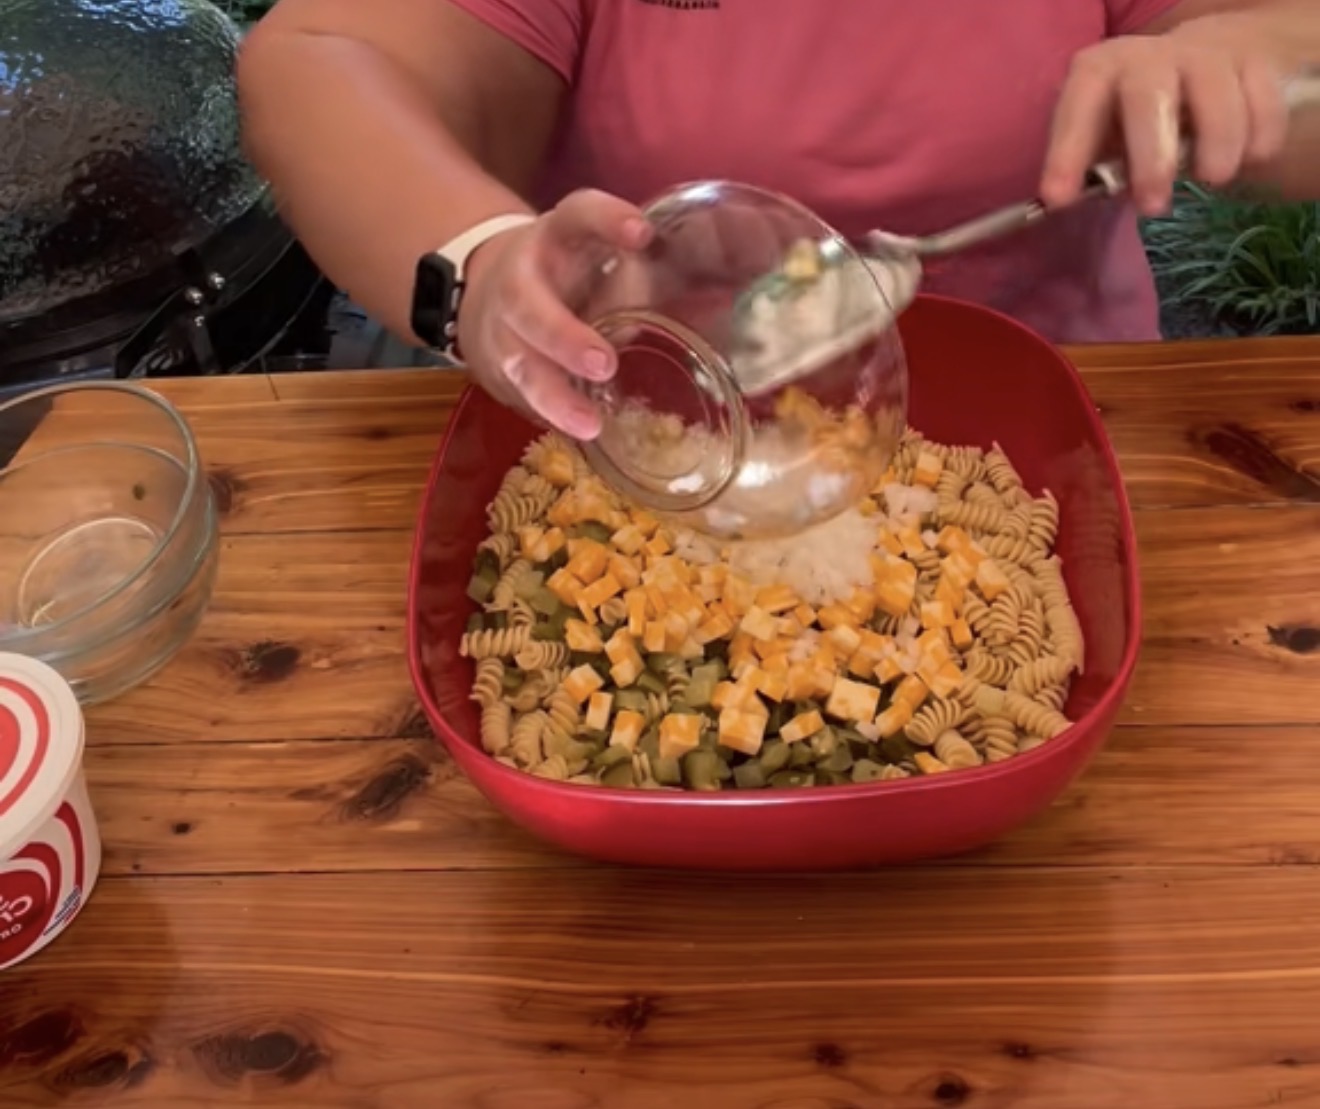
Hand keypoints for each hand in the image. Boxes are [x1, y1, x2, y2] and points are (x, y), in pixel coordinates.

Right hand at [457, 189, 652, 439]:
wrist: (484, 291)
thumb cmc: (563, 273)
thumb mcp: (593, 257)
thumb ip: (631, 282)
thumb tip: (674, 318)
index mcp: (553, 236)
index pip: (578, 214)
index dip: (607, 219)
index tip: (643, 234)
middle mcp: (519, 278)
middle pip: (530, 306)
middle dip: (564, 337)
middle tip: (603, 364)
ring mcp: (500, 327)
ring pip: (519, 363)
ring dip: (554, 396)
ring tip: (589, 424)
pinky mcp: (495, 368)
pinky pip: (520, 396)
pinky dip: (548, 416)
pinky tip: (578, 435)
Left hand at [1040, 15, 1291, 215]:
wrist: (1197, 64)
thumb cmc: (1134, 116)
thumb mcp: (1103, 136)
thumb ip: (1090, 166)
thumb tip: (1071, 204)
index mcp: (1101, 71)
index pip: (1078, 105)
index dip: (1068, 151)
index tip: (1058, 199)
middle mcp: (1151, 57)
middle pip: (1150, 98)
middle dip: (1151, 158)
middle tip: (1153, 206)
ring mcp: (1207, 56)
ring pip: (1218, 97)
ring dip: (1218, 145)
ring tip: (1212, 179)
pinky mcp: (1256, 63)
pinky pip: (1265, 101)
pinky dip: (1260, 137)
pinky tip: (1249, 158)